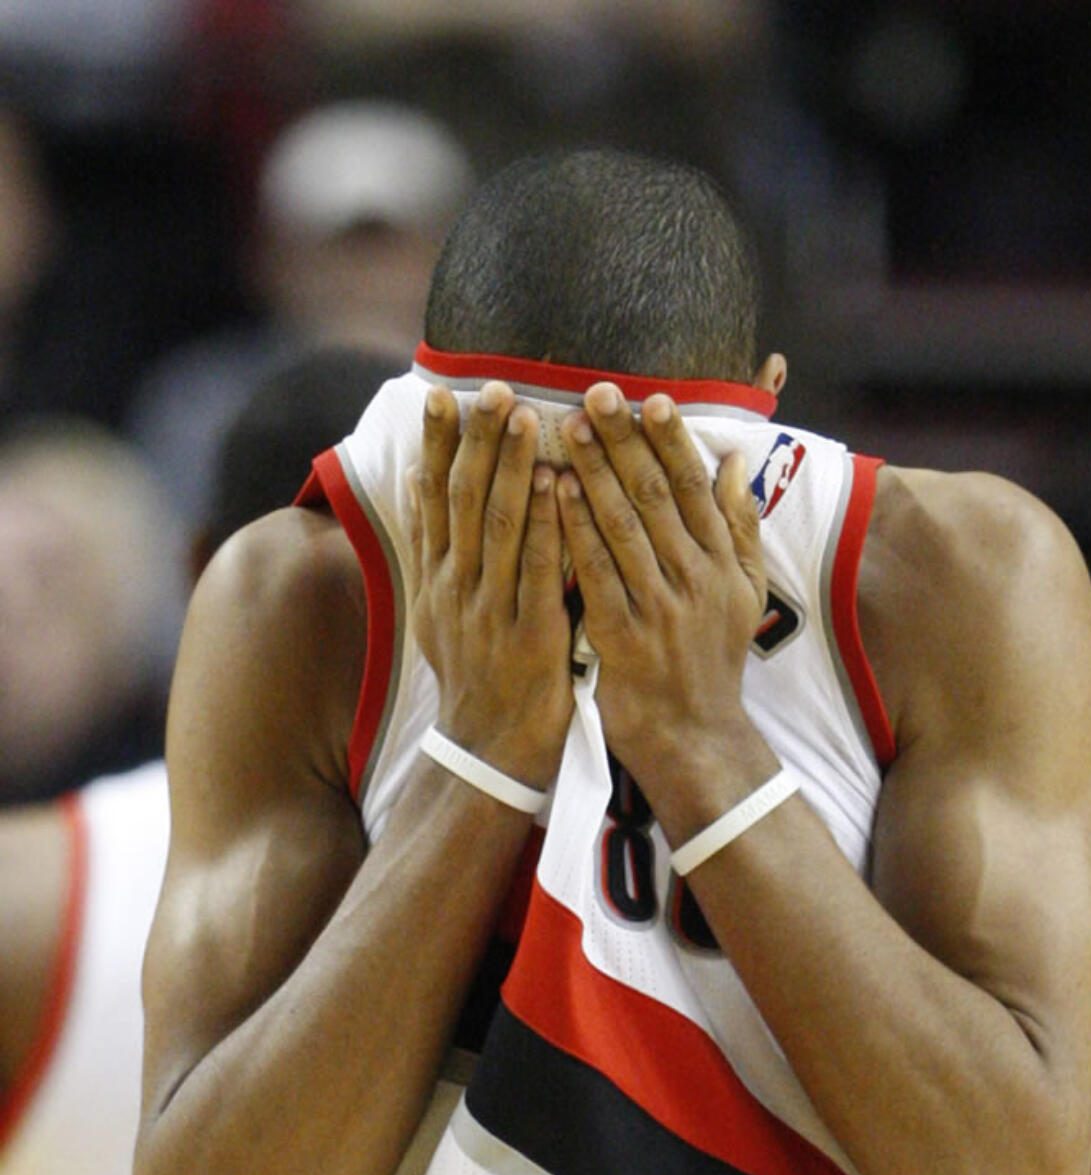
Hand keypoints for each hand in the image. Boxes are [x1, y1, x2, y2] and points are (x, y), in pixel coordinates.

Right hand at [410, 382, 573, 788]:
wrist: (489, 751)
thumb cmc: (477, 679)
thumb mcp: (440, 616)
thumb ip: (435, 552)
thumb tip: (415, 486)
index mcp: (437, 581)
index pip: (432, 499)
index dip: (436, 446)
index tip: (442, 395)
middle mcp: (456, 588)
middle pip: (461, 500)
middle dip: (475, 439)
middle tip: (491, 386)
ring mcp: (490, 611)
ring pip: (496, 525)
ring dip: (510, 466)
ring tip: (525, 414)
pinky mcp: (528, 634)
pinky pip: (536, 569)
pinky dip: (543, 523)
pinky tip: (554, 483)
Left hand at [558, 383, 765, 794]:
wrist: (693, 735)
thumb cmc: (711, 660)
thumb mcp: (743, 593)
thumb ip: (740, 527)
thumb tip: (735, 461)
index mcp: (722, 563)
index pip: (696, 486)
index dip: (671, 439)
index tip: (648, 398)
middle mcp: (695, 578)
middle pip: (656, 495)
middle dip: (624, 440)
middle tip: (595, 393)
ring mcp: (658, 606)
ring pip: (622, 525)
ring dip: (593, 471)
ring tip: (566, 427)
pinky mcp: (621, 633)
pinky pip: (593, 569)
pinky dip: (573, 527)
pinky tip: (552, 492)